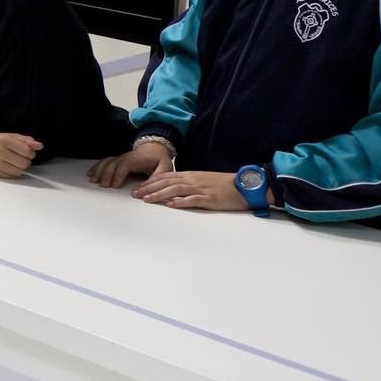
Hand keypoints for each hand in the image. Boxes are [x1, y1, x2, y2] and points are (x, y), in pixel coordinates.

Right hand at [0, 132, 42, 178]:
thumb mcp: (10, 136)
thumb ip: (26, 140)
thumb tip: (39, 146)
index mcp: (4, 140)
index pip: (27, 151)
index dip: (30, 152)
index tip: (27, 151)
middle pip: (24, 163)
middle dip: (25, 161)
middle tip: (20, 157)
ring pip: (19, 171)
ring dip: (19, 168)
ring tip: (13, 162)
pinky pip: (11, 176)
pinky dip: (13, 172)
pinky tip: (8, 166)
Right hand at [94, 140, 174, 189]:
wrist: (155, 148)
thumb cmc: (159, 159)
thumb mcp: (165, 168)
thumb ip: (157, 178)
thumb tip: (144, 189)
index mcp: (138, 159)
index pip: (124, 165)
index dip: (118, 174)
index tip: (115, 185)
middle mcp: (127, 157)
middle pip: (112, 164)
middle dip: (106, 175)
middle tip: (103, 186)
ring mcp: (120, 158)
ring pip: (106, 162)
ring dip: (99, 171)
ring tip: (94, 180)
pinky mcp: (117, 160)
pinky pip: (104, 162)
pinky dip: (96, 167)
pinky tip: (91, 173)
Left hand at [133, 169, 249, 211]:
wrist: (245, 185)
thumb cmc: (224, 184)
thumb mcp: (203, 180)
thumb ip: (188, 182)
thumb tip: (172, 189)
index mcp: (191, 175)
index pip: (166, 176)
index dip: (150, 182)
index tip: (138, 188)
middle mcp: (193, 180)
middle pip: (167, 182)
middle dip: (149, 188)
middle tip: (135, 195)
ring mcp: (201, 189)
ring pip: (176, 189)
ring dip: (160, 195)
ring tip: (147, 199)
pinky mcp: (210, 198)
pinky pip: (193, 199)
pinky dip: (181, 202)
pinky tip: (171, 205)